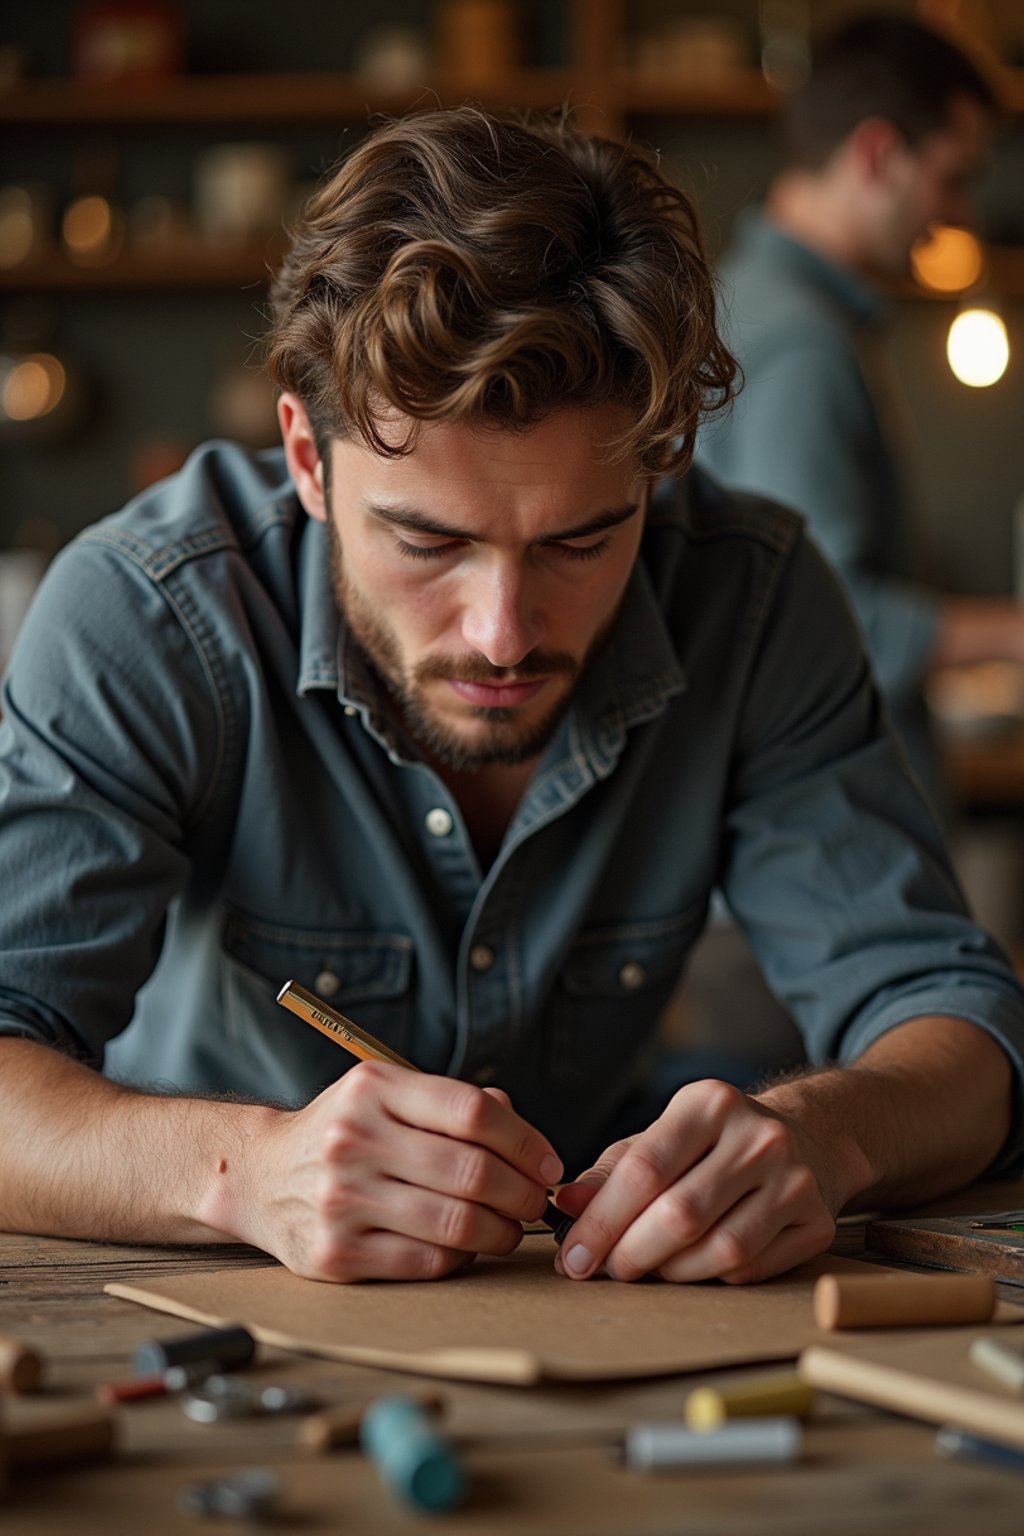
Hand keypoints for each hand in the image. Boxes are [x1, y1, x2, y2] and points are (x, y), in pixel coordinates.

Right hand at [234, 1064, 562, 1282]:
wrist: (259, 1176)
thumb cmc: (343, 1131)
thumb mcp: (387, 1095)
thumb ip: (453, 1104)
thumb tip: (520, 1128)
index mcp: (374, 1088)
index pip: (473, 1112)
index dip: (526, 1142)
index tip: (547, 1164)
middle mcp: (354, 1138)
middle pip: (472, 1172)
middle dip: (522, 1193)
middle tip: (537, 1202)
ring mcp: (341, 1198)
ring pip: (456, 1224)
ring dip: (501, 1232)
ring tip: (508, 1229)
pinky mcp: (335, 1253)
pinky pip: (426, 1262)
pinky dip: (460, 1259)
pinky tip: (465, 1248)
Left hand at [552, 1080, 835, 1284]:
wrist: (807, 1139)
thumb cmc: (713, 1144)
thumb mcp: (660, 1139)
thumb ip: (611, 1172)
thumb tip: (566, 1206)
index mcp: (710, 1102)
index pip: (644, 1169)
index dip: (601, 1220)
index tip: (573, 1254)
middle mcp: (759, 1136)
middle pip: (680, 1215)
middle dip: (629, 1253)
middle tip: (604, 1271)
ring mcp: (795, 1178)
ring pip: (719, 1250)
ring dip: (670, 1272)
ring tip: (646, 1268)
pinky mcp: (817, 1220)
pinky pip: (750, 1269)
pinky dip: (710, 1277)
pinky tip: (692, 1266)